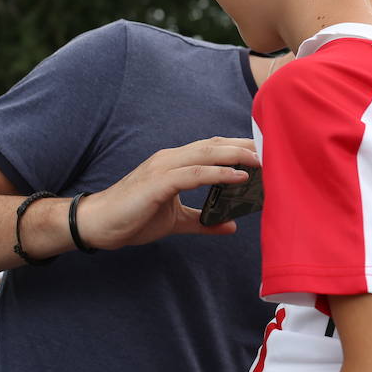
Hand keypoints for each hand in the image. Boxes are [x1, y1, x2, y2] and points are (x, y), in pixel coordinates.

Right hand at [77, 137, 259, 250]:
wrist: (98, 225)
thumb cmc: (133, 218)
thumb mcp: (176, 221)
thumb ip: (202, 220)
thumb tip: (231, 226)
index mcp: (174, 163)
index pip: (212, 148)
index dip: (239, 147)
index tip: (266, 152)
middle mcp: (170, 159)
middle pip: (215, 145)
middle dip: (245, 146)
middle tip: (273, 150)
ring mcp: (163, 168)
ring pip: (206, 154)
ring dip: (237, 156)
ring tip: (263, 161)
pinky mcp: (157, 183)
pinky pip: (193, 174)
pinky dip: (218, 174)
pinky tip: (239, 177)